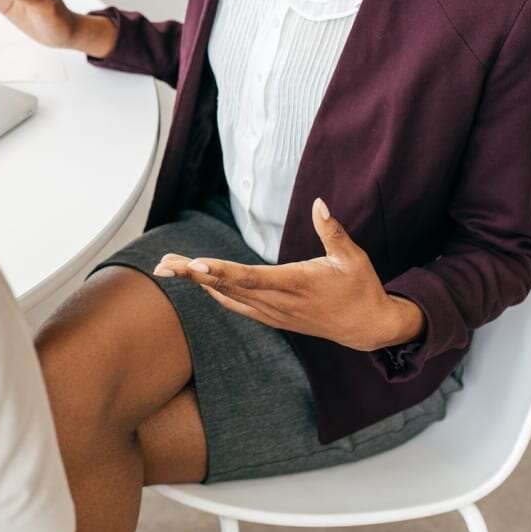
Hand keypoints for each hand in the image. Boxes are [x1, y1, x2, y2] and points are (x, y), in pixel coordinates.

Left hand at [152, 198, 425, 352]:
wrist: (367, 328)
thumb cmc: (360, 287)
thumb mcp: (353, 258)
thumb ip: (332, 231)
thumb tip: (319, 203)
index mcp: (297, 284)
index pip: (251, 278)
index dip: (221, 272)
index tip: (194, 265)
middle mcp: (279, 302)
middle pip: (229, 286)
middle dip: (193, 275)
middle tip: (163, 264)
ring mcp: (273, 313)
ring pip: (227, 296)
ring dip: (197, 283)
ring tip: (167, 267)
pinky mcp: (273, 318)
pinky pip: (237, 305)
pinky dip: (215, 292)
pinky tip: (197, 282)